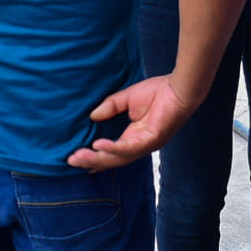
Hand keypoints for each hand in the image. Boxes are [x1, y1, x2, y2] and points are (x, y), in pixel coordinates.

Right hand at [68, 74, 196, 171]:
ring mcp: (146, 144)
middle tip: (71, 161)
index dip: (96, 158)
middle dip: (91, 162)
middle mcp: (139, 145)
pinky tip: (98, 146)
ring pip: (118, 158)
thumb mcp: (128, 99)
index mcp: (134, 136)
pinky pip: (129, 147)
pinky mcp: (152, 140)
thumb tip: (92, 116)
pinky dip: (113, 148)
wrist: (180, 88)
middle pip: (112, 160)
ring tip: (78, 157)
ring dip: (97, 158)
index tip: (77, 161)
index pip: (113, 153)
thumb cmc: (159, 91)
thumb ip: (110, 107)